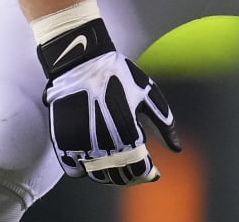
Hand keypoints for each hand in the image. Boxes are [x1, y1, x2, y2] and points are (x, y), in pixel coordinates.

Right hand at [36, 13, 180, 185]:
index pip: (140, 170)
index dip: (148, 174)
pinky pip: (74, 170)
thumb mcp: (148, 94)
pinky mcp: (61, 142)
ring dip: (109, 173)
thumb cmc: (119, 74)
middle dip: (131, 174)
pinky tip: (93, 158)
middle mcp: (103, 144)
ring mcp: (80, 145)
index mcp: (127, 133)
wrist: (81, 60)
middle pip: (119, 177)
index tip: (153, 171)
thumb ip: (164, 123)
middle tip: (136, 165)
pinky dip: (84, 169)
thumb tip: (177, 148)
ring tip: (116, 160)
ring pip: (97, 176)